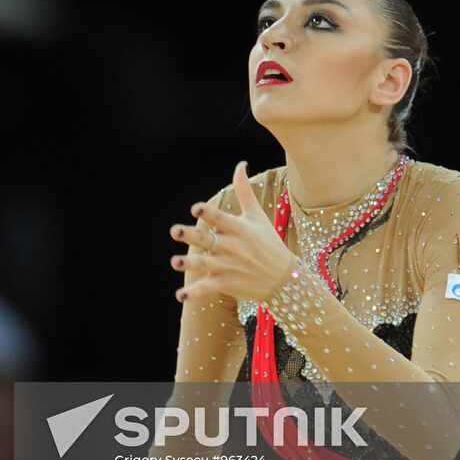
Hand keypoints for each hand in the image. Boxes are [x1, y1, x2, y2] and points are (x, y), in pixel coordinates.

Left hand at [170, 160, 294, 303]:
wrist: (285, 278)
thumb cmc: (268, 242)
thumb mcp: (257, 216)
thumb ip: (244, 191)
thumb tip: (240, 164)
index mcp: (240, 228)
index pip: (221, 218)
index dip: (209, 213)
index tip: (196, 209)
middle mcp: (233, 247)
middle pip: (208, 240)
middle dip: (191, 235)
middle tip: (175, 230)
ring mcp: (229, 266)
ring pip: (205, 264)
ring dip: (190, 264)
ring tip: (175, 262)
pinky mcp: (227, 284)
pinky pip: (208, 288)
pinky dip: (195, 293)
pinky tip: (180, 295)